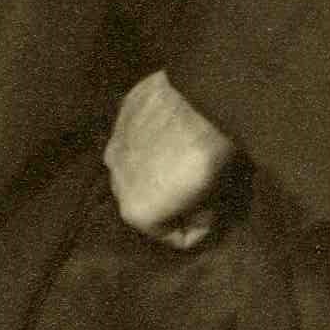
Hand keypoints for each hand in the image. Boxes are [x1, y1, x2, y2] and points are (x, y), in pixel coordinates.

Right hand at [104, 70, 239, 245]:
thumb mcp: (213, 195)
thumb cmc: (212, 153)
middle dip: (173, 198)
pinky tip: (176, 126)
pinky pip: (140, 135)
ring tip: (188, 152)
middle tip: (202, 181)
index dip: (199, 226)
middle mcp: (115, 181)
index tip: (215, 209)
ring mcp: (114, 143)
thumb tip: (199, 211)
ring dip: (161, 165)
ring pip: (141, 167)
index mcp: (135, 211)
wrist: (202, 93)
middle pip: (150, 201)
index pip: (175, 236)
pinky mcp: (123, 112)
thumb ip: (198, 214)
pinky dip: (155, 136)